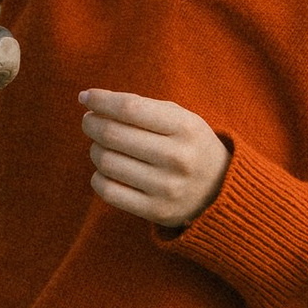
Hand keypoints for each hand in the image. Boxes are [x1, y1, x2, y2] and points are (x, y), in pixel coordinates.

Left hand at [80, 88, 231, 230]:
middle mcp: (177, 158)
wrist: (221, 191)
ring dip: (95, 149)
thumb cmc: (190, 146)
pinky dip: (98, 177)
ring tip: (101, 146)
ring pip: (107, 162)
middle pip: (113, 134)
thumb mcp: (181, 119)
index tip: (85, 97)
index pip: (130, 108)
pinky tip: (105, 170)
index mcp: (186, 128)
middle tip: (89, 121)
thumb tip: (91, 101)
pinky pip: (108, 191)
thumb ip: (142, 107)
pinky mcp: (156, 211)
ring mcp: (167, 187)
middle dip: (92, 123)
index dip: (101, 100)